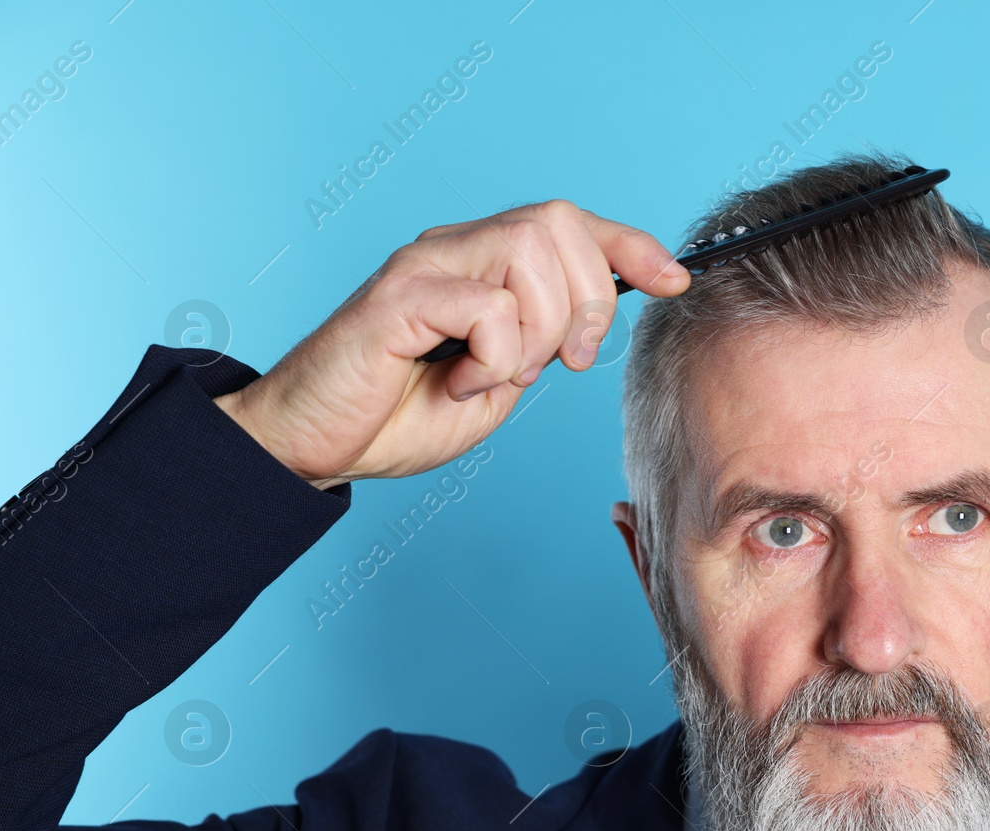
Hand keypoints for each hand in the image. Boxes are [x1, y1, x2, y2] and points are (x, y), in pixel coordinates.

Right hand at [213, 200, 690, 488]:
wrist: (314, 446)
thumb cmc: (397, 415)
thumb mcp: (497, 383)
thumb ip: (539, 345)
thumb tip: (588, 322)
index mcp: (482, 264)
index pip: (571, 224)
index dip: (630, 244)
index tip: (675, 279)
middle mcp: (454, 250)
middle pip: (561, 226)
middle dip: (587, 301)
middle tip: (565, 362)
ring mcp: (424, 266)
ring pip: (530, 255)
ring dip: (536, 333)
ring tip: (496, 375)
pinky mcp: (397, 297)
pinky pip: (487, 305)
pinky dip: (494, 356)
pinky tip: (459, 381)